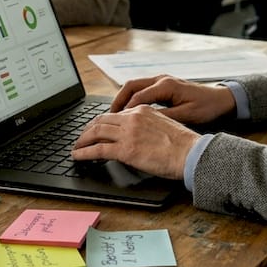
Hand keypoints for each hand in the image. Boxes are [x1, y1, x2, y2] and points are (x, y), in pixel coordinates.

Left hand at [72, 106, 201, 178]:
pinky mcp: (125, 150)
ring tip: (76, 147)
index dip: (101, 122)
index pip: (115, 114)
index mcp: (142, 110)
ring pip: (96, 132)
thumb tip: (138, 135)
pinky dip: (84, 152)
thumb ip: (148, 125)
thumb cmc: (183, 144)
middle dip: (88, 130)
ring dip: (82, 140)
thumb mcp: (164, 125)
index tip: (95, 129)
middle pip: (101, 120)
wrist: (191, 153)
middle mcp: (133, 118)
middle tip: (81, 137)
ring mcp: (128, 133)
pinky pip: (97, 150)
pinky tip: (77, 156)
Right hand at [109, 75, 234, 125]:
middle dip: (117, 101)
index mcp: (166, 85)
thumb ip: (165, 118)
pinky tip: (128, 112)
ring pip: (134, 86)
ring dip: (122, 99)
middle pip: (130, 86)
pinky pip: (141, 89)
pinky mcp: (163, 85)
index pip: (138, 97)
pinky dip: (131, 99)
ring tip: (114, 115)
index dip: (125, 111)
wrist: (220, 99)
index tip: (116, 123)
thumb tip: (145, 124)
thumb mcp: (187, 116)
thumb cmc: (207, 107)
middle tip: (108, 117)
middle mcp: (161, 79)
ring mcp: (161, 80)